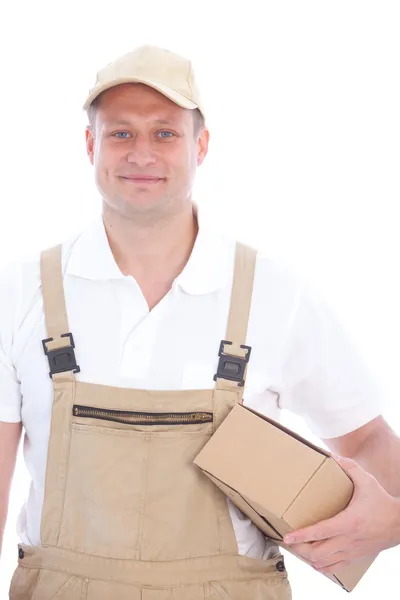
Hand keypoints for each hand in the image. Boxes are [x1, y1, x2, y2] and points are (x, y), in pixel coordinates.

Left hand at [283, 454, 399, 573]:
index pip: (320, 532)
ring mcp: (352, 551)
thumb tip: (331, 455)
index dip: (301, 535)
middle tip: (289, 541)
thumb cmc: (381, 501)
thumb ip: (349, 466)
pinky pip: (335, 568)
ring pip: (324, 563)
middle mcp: (348, 539)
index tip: (287, 536)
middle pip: (318, 553)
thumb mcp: (366, 480)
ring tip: (298, 548)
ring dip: (308, 558)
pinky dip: (322, 566)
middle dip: (300, 549)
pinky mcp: (355, 557)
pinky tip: (314, 559)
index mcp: (349, 522)